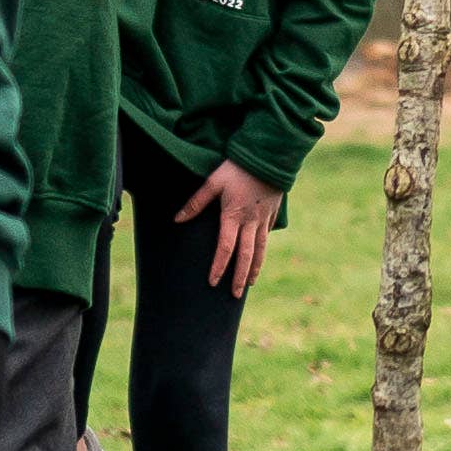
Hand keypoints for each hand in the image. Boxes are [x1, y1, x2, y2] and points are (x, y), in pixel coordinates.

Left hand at [174, 159, 286, 297]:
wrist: (269, 154)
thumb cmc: (237, 167)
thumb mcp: (213, 182)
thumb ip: (196, 202)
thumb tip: (177, 219)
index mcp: (233, 216)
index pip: (225, 248)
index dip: (219, 266)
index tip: (213, 283)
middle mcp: (250, 222)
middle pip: (246, 256)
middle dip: (240, 277)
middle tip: (235, 295)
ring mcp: (264, 219)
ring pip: (260, 249)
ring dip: (255, 268)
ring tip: (250, 284)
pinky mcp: (273, 213)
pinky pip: (267, 235)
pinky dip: (263, 249)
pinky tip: (260, 256)